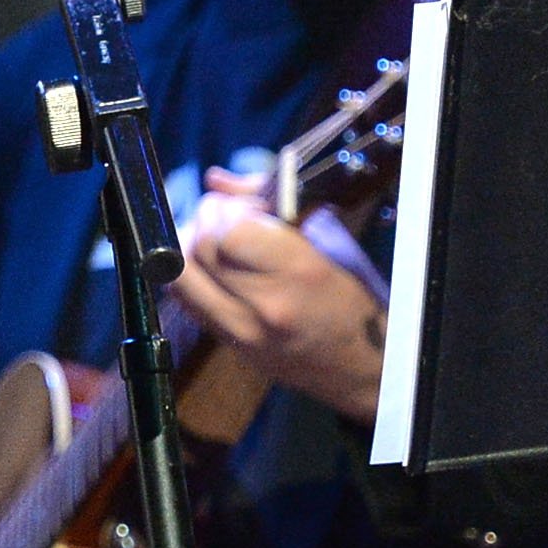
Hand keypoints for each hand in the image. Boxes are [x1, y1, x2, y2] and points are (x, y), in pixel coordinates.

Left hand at [169, 166, 388, 422]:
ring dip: (187, 246)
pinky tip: (210, 266)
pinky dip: (189, 274)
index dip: (227, 208)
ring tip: (212, 237)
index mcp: (300, 274)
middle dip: (205, 219)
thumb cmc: (356, 298)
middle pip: (200, 248)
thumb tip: (216, 179)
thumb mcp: (330, 243)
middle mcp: (266, 306)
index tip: (241, 205)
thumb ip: (270, 204)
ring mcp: (243, 332)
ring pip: (181, 276)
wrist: (366, 368)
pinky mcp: (230, 346)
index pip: (229, 231)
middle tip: (224, 215)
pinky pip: (186, 301)